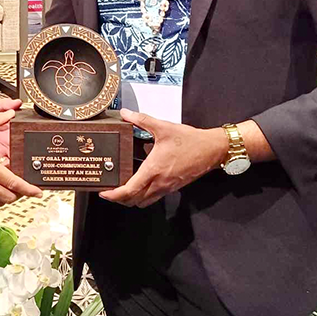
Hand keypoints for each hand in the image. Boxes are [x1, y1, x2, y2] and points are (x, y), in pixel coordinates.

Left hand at [99, 109, 227, 207]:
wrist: (212, 149)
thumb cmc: (190, 140)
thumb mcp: (163, 127)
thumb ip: (141, 119)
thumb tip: (126, 113)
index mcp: (153, 170)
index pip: (130, 190)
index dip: (114, 195)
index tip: (104, 193)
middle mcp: (159, 183)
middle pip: (134, 201)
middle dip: (119, 200)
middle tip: (109, 191)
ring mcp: (167, 187)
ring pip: (144, 202)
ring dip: (132, 200)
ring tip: (122, 189)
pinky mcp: (173, 187)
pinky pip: (154, 197)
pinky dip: (143, 196)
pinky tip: (141, 183)